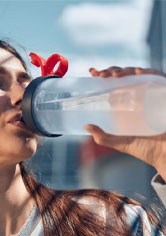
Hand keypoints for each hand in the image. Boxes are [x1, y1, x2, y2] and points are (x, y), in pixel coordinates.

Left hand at [86, 66, 165, 181]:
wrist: (165, 156)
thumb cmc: (146, 149)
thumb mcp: (121, 142)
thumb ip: (104, 137)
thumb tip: (87, 126)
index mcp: (131, 103)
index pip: (117, 83)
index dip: (106, 74)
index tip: (92, 72)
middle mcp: (142, 95)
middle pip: (127, 76)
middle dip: (113, 70)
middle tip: (100, 74)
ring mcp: (154, 93)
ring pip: (140, 74)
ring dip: (126, 70)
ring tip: (113, 75)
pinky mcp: (165, 94)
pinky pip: (159, 78)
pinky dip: (148, 73)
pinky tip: (136, 73)